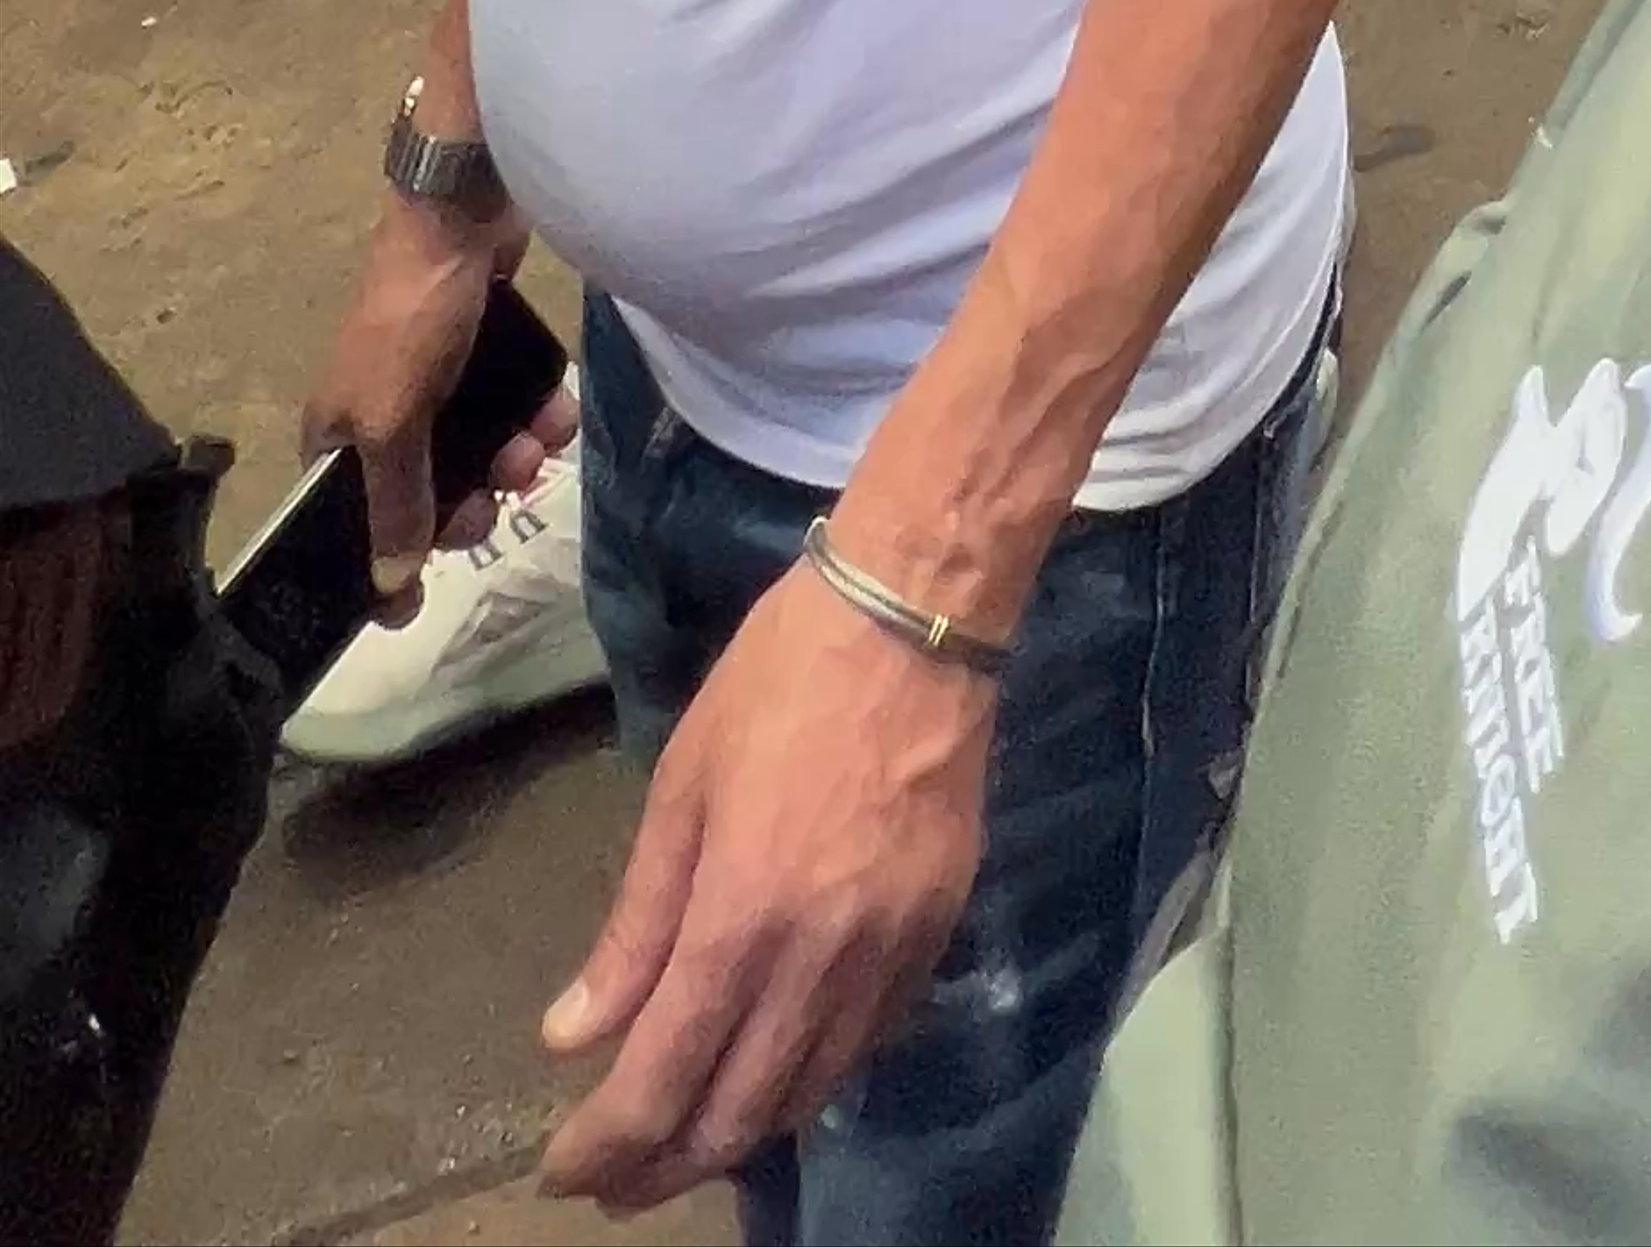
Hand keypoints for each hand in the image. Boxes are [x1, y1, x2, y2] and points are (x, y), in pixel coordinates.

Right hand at [303, 197, 524, 612]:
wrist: (466, 212)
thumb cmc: (414, 319)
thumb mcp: (394, 419)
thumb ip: (395, 503)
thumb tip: (388, 585)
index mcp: (339, 434)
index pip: (350, 524)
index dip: (381, 562)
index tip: (416, 603)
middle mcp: (383, 413)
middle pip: (426, 495)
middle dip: (471, 501)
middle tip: (502, 490)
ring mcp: (438, 382)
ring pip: (479, 453)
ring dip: (515, 458)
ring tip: (539, 442)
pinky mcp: (485, 352)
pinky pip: (513, 408)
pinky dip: (538, 415)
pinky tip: (558, 412)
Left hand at [539, 558, 997, 1208]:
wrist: (914, 620)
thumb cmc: (778, 683)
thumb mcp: (682, 788)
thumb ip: (635, 925)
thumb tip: (573, 1036)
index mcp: (742, 917)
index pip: (661, 1079)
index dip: (605, 1147)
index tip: (562, 1172)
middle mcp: (819, 962)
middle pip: (735, 1117)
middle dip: (663, 1170)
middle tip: (615, 1184)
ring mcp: (888, 957)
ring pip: (806, 1097)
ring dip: (736, 1137)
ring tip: (683, 1146)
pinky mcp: (935, 939)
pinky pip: (865, 1049)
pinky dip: (809, 1083)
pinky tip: (774, 1074)